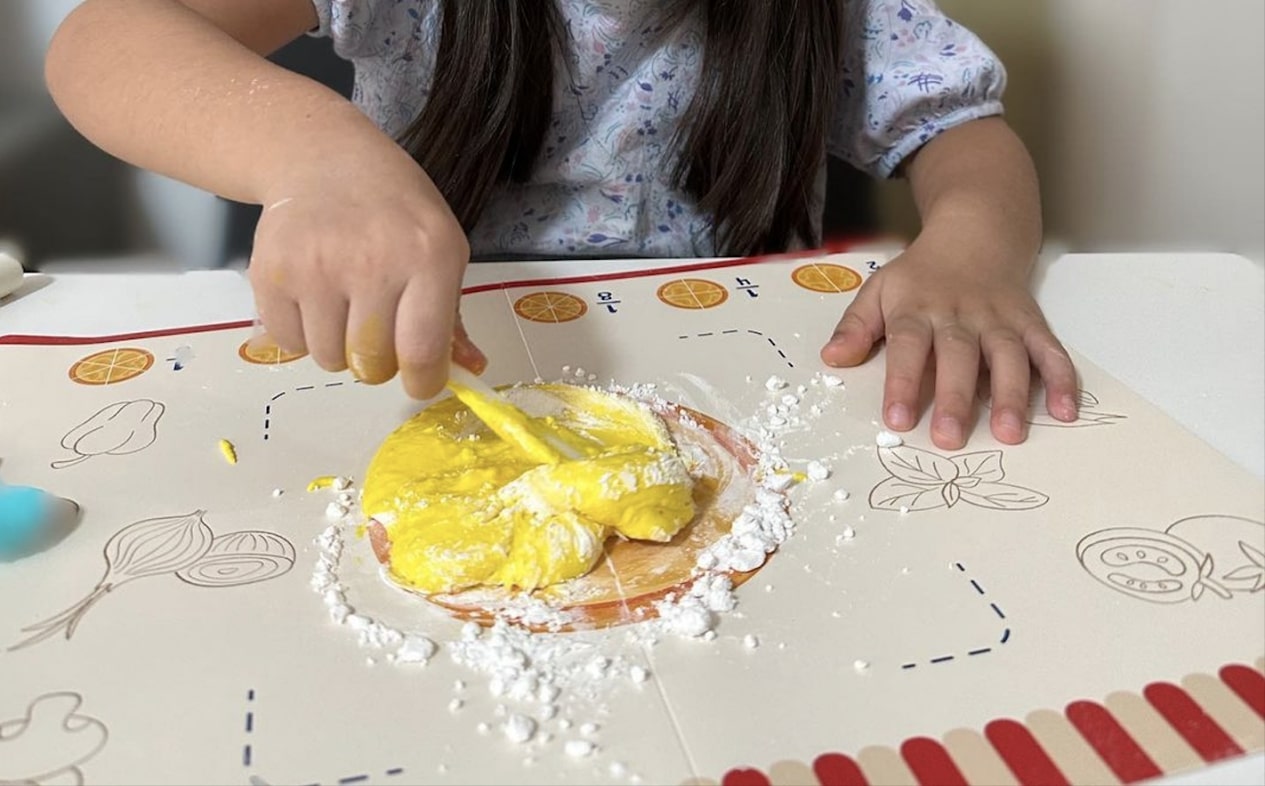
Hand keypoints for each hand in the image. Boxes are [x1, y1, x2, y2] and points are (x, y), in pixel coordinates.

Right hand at [246, 151, 485, 397]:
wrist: (322, 158)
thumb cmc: (394, 209)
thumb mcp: (441, 247)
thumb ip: (452, 315)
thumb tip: (471, 370)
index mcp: (429, 256)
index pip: (423, 350)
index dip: (423, 381)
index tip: (419, 380)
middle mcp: (373, 262)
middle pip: (373, 364)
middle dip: (379, 363)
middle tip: (378, 331)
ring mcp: (317, 268)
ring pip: (328, 359)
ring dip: (338, 347)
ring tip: (344, 304)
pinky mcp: (272, 273)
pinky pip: (289, 342)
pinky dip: (302, 333)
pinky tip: (314, 295)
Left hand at [819, 247, 1078, 448]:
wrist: (975, 233)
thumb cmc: (921, 275)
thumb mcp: (880, 290)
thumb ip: (856, 326)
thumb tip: (832, 358)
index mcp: (917, 308)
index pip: (907, 345)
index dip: (902, 382)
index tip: (897, 420)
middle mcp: (960, 314)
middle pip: (958, 355)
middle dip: (956, 398)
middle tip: (951, 439)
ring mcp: (999, 318)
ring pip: (1008, 355)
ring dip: (1012, 394)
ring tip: (1010, 433)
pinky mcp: (1030, 322)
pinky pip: (1049, 349)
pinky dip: (1061, 378)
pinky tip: (1066, 411)